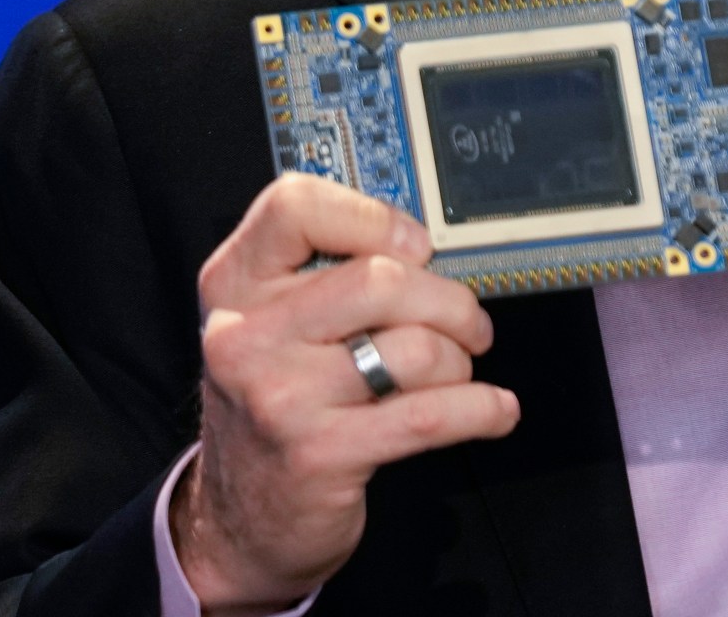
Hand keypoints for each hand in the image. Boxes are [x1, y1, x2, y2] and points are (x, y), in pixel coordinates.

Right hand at [171, 174, 519, 614]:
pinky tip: (494, 410)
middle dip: (448, 302)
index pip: (295, 207)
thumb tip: (423, 246)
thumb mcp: (272, 326)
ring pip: (414, 347)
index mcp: (233, 284)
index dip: (372, 217)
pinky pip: (430, 415)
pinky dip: (481, 408)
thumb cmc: (275, 405)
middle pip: (379, 279)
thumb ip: (323, 275)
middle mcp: (246, 335)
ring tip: (456, 374)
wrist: (238, 520)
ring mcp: (281, 397)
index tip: (416, 246)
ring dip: (459, 360)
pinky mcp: (320, 454)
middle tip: (466, 325)